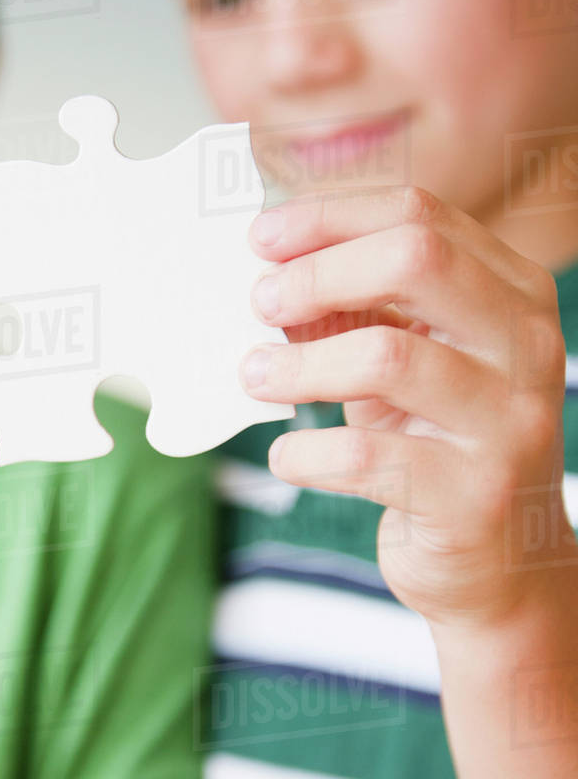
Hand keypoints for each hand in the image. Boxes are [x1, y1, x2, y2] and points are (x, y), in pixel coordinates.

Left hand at [237, 185, 572, 626]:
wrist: (494, 563)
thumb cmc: (430, 445)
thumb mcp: (398, 365)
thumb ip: (352, 313)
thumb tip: (270, 274)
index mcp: (509, 294)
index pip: (418, 215)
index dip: (328, 219)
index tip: (260, 238)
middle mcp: (524, 346)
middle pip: (416, 259)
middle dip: (318, 274)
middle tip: (260, 302)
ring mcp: (509, 421)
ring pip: (387, 357)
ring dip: (299, 366)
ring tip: (254, 377)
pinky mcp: (474, 495)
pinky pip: (368, 456)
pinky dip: (307, 453)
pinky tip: (287, 458)